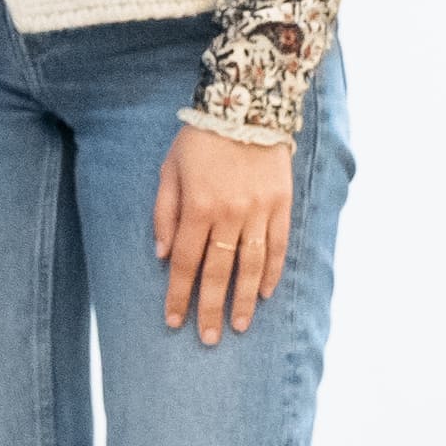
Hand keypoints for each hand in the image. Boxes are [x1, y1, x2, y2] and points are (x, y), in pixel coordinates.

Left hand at [153, 123, 298, 336]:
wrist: (247, 107)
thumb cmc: (199, 140)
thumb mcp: (169, 170)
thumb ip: (164, 213)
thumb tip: (164, 256)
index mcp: (197, 207)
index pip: (185, 263)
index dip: (179, 294)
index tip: (174, 320)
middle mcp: (229, 215)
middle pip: (218, 272)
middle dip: (210, 308)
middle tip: (207, 338)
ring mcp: (259, 211)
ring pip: (251, 266)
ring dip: (244, 300)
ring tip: (239, 326)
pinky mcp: (281, 205)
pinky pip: (277, 247)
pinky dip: (271, 273)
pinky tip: (265, 293)